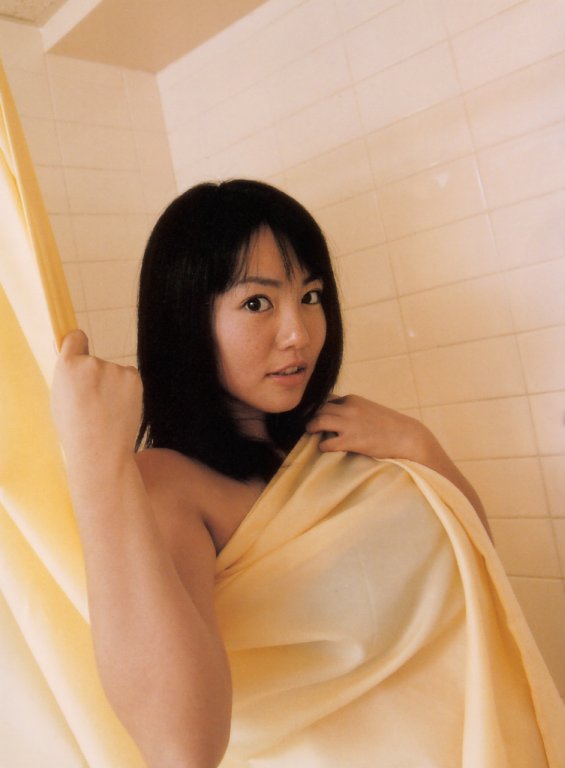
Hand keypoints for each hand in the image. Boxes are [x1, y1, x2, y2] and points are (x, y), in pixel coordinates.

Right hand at [52, 330, 141, 466]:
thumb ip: (68, 378)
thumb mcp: (60, 400)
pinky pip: (129, 378)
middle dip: (95, 377)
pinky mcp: (133, 377)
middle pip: (94, 362)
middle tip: (93, 404)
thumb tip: (75, 362)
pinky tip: (120, 408)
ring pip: (113, 372)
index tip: (81, 349)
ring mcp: (114, 369)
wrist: (101, 452)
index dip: (78, 346)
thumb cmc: (76, 432)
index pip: (75, 338)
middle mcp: (91, 363)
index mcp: (67, 367)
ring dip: (112, 385)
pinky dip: (126, 390)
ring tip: (107, 411)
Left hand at [306, 395, 430, 461]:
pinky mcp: (352, 441)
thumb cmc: (388, 425)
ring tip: (311, 432)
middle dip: (311, 415)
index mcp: (352, 399)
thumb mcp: (369, 409)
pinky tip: (324, 448)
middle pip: (319, 409)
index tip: (313, 414)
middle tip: (308, 424)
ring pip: (319, 421)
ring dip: (312, 427)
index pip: (326, 399)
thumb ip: (353, 409)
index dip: (318, 407)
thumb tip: (337, 414)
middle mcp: (349, 408)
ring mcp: (350, 424)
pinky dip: (323, 445)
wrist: (406, 436)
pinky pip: (328, 442)